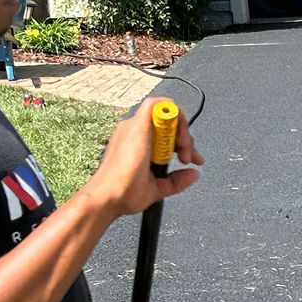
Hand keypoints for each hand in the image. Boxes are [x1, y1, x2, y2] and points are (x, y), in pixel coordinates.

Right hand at [85, 98, 202, 220]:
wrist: (108, 197)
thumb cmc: (122, 193)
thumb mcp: (157, 188)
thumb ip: (176, 180)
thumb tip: (193, 174)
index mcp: (136, 142)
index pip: (164, 132)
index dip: (183, 142)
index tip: (189, 159)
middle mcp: (134, 131)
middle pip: (168, 122)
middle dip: (186, 138)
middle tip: (189, 158)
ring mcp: (134, 126)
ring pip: (166, 112)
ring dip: (182, 129)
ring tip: (185, 153)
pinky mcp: (137, 125)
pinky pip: (157, 104)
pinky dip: (173, 112)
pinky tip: (179, 135)